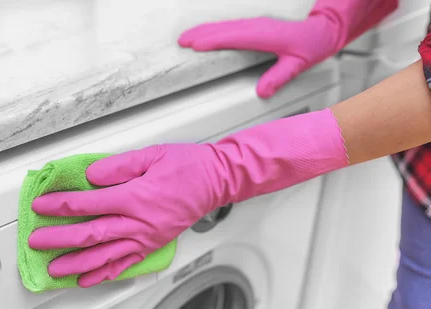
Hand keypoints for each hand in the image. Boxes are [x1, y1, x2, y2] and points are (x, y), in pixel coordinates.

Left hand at [29, 143, 228, 287]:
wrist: (216, 182)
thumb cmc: (186, 167)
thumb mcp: (152, 155)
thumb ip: (118, 165)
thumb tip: (91, 176)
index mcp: (135, 196)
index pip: (88, 203)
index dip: (61, 205)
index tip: (42, 206)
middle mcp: (138, 222)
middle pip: (91, 234)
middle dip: (60, 238)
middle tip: (37, 242)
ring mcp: (145, 238)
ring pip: (105, 256)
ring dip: (77, 263)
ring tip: (54, 269)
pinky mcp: (152, 246)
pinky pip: (125, 265)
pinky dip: (104, 275)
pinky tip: (87, 280)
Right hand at [178, 0, 397, 97]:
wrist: (322, 29)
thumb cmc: (311, 46)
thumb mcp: (297, 65)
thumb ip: (279, 77)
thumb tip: (262, 91)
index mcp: (265, 35)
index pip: (234, 38)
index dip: (213, 41)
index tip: (196, 45)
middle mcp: (258, 26)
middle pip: (223, 29)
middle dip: (201, 33)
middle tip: (181, 40)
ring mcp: (255, 23)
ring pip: (225, 25)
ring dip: (204, 30)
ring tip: (187, 37)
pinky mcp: (255, 25)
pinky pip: (230, 26)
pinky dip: (214, 29)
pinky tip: (206, 34)